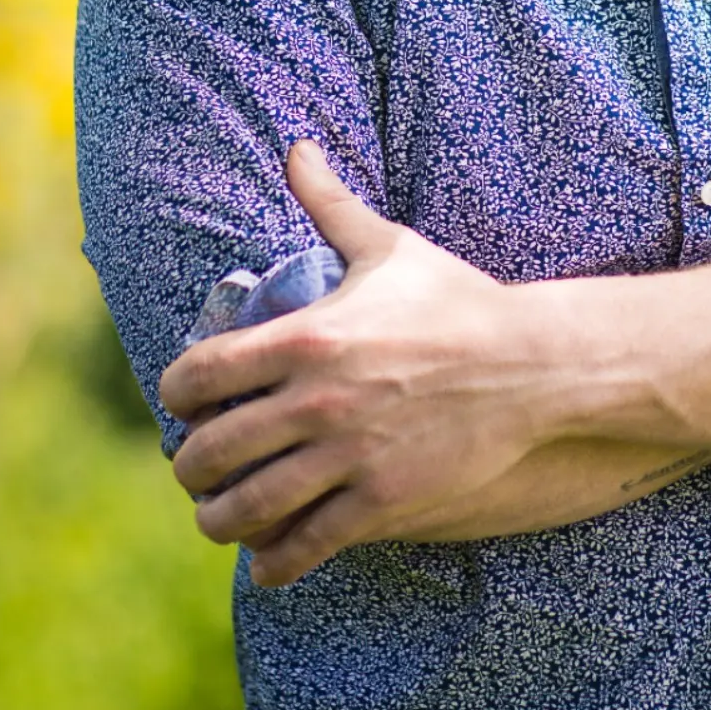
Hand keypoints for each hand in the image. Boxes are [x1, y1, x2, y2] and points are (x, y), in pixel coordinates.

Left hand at [160, 142, 552, 585]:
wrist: (533, 363)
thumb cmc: (457, 301)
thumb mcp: (390, 247)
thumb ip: (331, 203)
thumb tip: (297, 147)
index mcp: (307, 338)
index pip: (198, 377)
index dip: (177, 395)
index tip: (187, 403)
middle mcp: (316, 401)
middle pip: (209, 452)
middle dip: (191, 465)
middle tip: (197, 467)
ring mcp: (348, 456)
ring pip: (245, 509)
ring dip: (219, 519)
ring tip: (219, 516)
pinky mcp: (382, 502)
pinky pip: (305, 546)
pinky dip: (275, 562)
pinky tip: (268, 561)